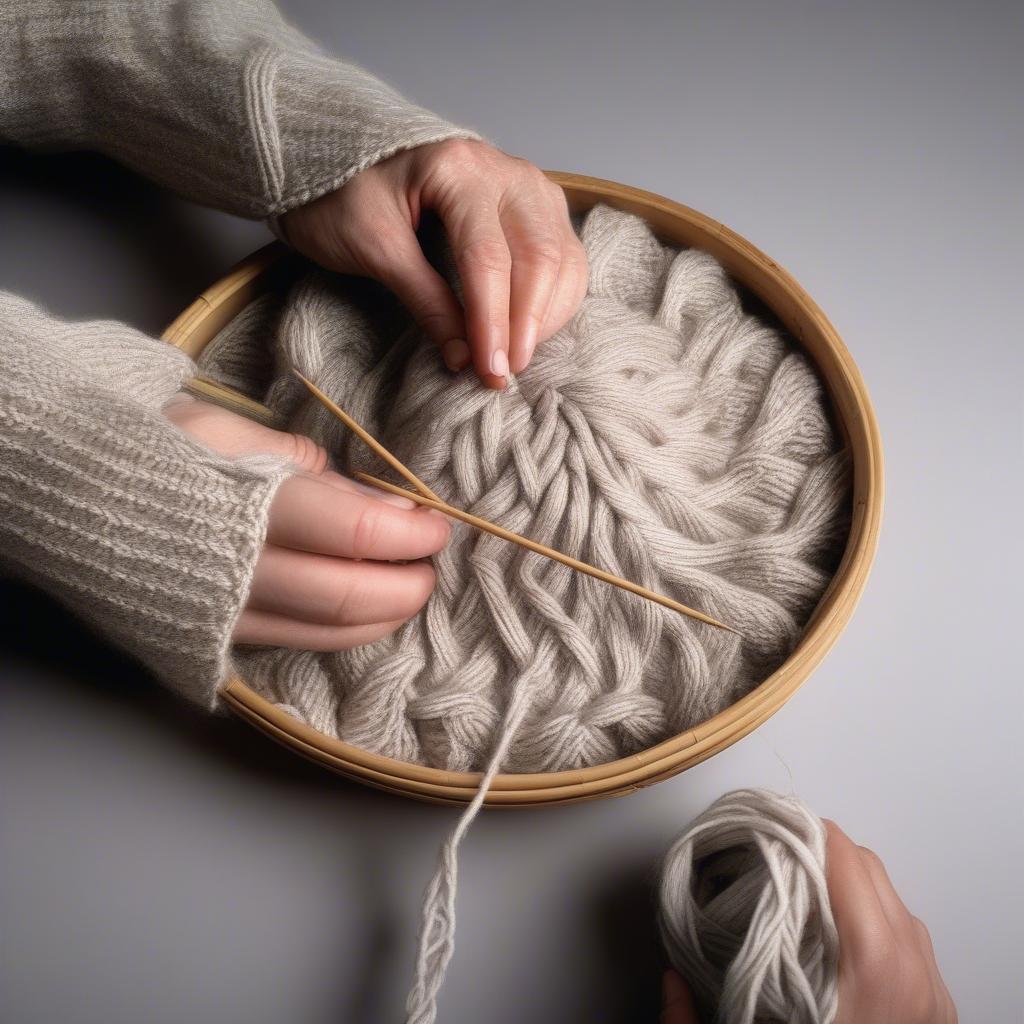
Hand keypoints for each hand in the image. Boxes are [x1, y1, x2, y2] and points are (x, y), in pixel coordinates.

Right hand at [163, 395, 448, 648]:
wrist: (66, 489)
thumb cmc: (156, 447)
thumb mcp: (234, 433)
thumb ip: (313, 471)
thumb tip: (385, 503)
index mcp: (247, 505)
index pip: (355, 532)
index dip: (409, 533)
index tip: (435, 524)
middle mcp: (237, 571)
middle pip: (347, 596)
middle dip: (405, 586)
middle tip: (430, 566)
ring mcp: (221, 614)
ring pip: (324, 634)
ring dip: (380, 617)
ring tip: (406, 590)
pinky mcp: (209, 638)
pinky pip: (290, 644)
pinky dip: (338, 632)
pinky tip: (361, 615)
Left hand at [279, 138, 588, 387]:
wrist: (342, 160)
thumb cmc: (345, 196)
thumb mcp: (373, 247)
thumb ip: (423, 299)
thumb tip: (465, 357)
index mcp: (457, 168)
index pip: (487, 256)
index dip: (492, 320)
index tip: (489, 369)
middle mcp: (504, 170)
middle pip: (538, 255)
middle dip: (526, 323)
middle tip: (504, 373)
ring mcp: (527, 186)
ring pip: (561, 257)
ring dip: (548, 315)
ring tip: (517, 358)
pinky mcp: (537, 207)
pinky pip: (566, 257)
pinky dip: (558, 300)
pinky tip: (533, 332)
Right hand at [657, 823, 956, 1023]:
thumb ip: (692, 1023)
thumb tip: (671, 978)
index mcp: (874, 973)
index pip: (844, 862)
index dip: (801, 831)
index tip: (767, 825)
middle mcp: (914, 975)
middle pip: (869, 869)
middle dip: (818, 850)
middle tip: (775, 850)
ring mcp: (935, 993)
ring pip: (895, 899)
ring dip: (848, 883)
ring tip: (801, 888)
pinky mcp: (940, 1011)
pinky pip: (912, 937)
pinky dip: (875, 919)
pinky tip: (839, 934)